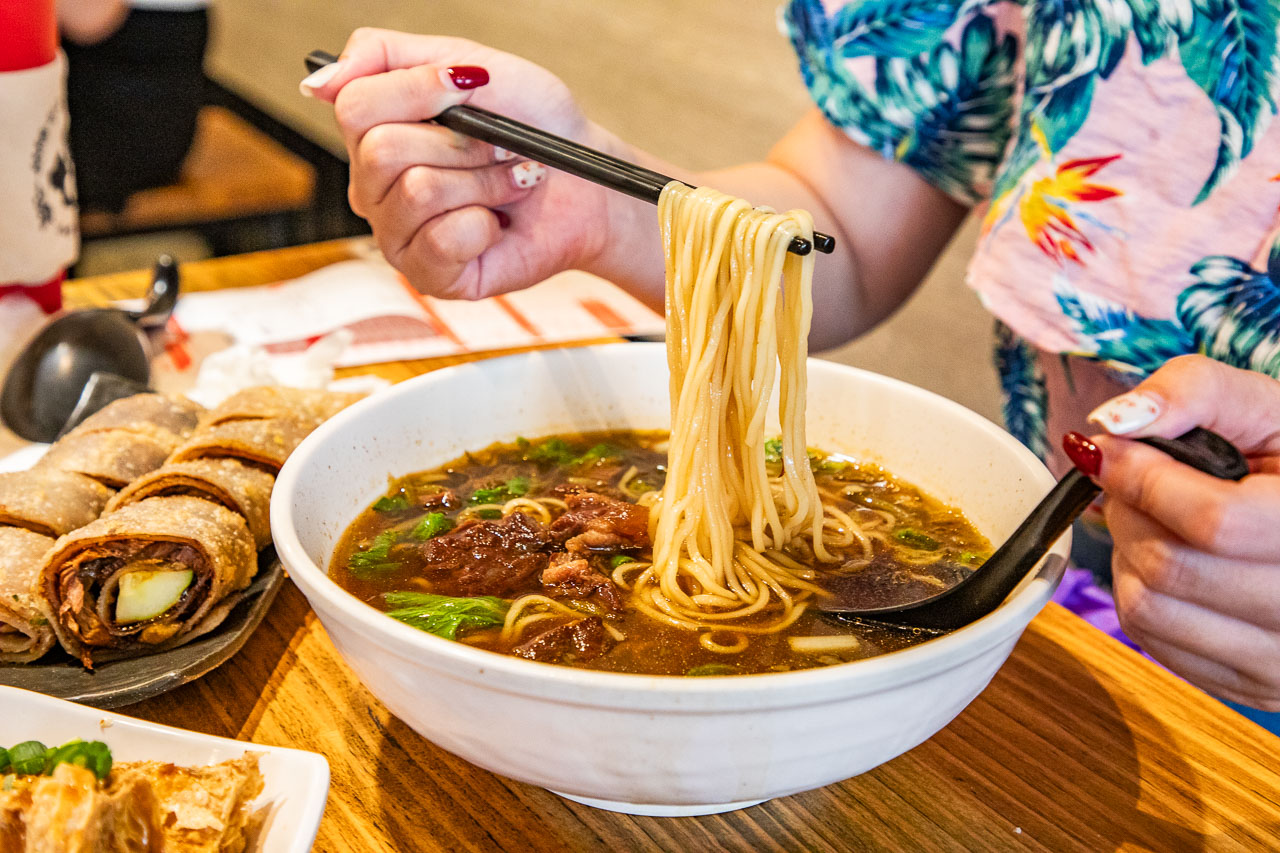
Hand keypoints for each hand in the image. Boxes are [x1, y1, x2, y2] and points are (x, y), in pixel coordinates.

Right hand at [300, 28, 644, 299]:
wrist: (587, 182)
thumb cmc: (533, 125)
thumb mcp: (469, 63)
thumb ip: (385, 55)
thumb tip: (318, 83)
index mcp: (374, 134)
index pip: (354, 106)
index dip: (419, 91)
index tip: (470, 87)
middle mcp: (375, 189)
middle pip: (382, 152)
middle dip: (460, 143)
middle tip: (496, 148)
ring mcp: (399, 236)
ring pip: (418, 192)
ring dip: (483, 182)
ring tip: (506, 184)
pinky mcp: (431, 276)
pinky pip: (441, 241)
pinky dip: (486, 224)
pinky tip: (498, 223)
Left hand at [1079, 355, 1279, 710]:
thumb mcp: (1265, 406)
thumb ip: (1194, 392)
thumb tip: (1113, 423)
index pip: (1211, 522)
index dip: (1142, 479)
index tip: (1111, 451)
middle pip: (1169, 568)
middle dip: (1130, 512)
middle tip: (1139, 482)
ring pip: (1148, 609)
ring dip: (1128, 555)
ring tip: (1158, 521)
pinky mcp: (1253, 685)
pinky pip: (1152, 640)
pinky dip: (1139, 593)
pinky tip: (1170, 561)